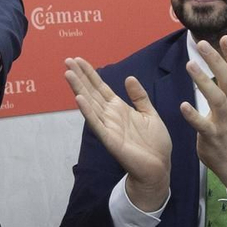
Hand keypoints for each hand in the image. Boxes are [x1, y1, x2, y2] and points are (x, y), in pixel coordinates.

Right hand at [64, 57, 171, 210]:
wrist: (159, 167)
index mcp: (119, 108)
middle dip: (80, 76)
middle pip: (91, 92)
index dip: (90, 73)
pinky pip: (97, 124)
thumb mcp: (150, 114)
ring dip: (79, 89)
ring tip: (68, 74)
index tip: (78, 60)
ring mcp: (108, 127)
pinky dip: (88, 112)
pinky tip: (79, 99)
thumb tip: (129, 78)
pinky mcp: (110, 140)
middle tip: (67, 60)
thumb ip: (140, 97)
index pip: (100, 87)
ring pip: (90, 104)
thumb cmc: (155, 143)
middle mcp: (110, 115)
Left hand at [181, 37, 226, 197]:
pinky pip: (203, 126)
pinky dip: (193, 115)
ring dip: (203, 82)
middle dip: (217, 61)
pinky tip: (183, 105)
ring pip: (217, 100)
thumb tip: (224, 58)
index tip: (225, 38)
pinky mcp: (213, 137)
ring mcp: (224, 123)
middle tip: (203, 44)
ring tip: (190, 64)